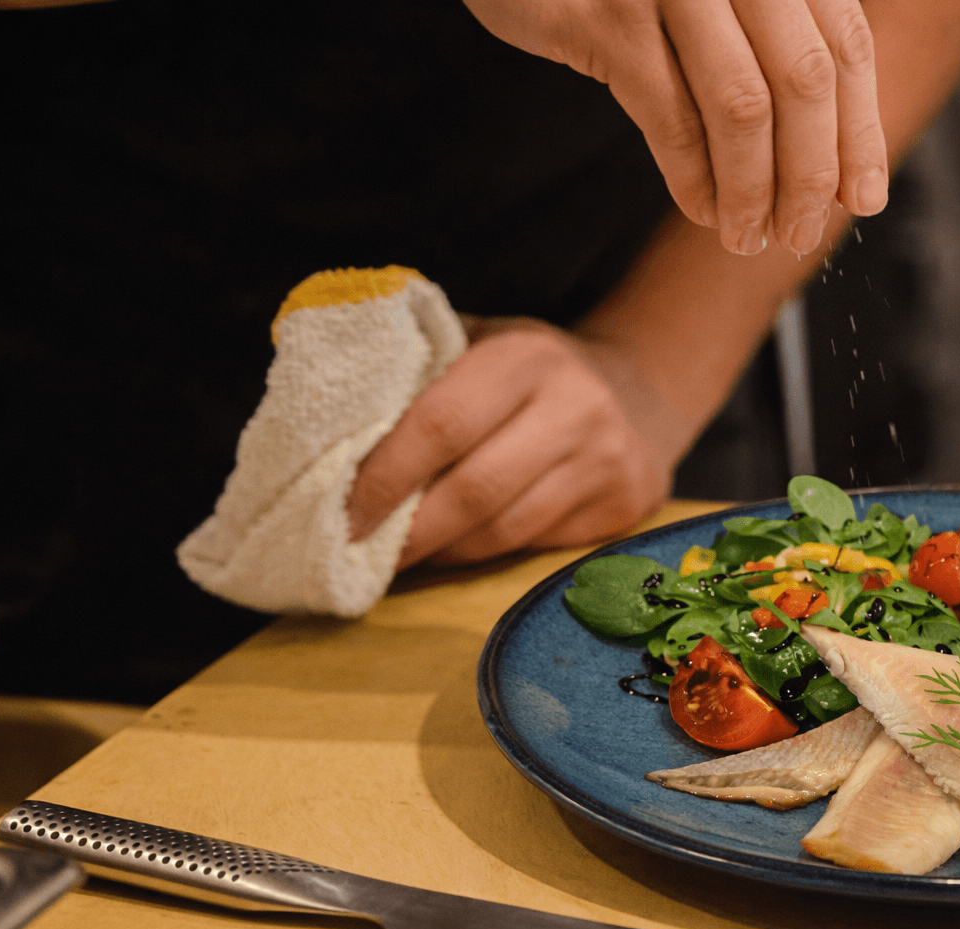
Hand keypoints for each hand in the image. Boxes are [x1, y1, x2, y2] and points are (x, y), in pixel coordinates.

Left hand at [345, 319, 673, 568]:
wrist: (640, 393)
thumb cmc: (530, 371)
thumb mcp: (480, 340)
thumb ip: (416, 366)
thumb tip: (318, 419)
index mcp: (528, 356)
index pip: (443, 423)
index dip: (386, 474)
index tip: (340, 509)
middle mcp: (577, 407)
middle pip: (475, 489)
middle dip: (406, 530)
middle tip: (353, 551)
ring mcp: (606, 462)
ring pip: (504, 531)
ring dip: (438, 552)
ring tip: (390, 557)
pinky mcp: (625, 507)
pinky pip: (533, 547)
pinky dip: (478, 557)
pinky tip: (447, 552)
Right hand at [462, 0, 888, 254]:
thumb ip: (776, 42)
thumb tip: (834, 163)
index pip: (845, 43)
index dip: (859, 130)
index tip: (861, 199)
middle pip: (804, 80)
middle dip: (809, 174)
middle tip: (800, 235)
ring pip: (741, 107)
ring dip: (752, 190)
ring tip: (747, 237)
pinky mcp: (606, 16)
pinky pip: (670, 116)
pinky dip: (693, 177)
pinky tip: (702, 210)